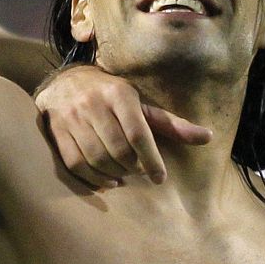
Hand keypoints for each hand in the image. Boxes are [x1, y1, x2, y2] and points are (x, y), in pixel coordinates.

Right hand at [34, 65, 212, 188]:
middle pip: (118, 150)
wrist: (65, 82)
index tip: (160, 178)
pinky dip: (93, 179)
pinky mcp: (56, 130)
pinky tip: (107, 181)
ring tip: (124, 175)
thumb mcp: (140, 104)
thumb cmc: (111, 96)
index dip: (151, 159)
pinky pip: (75, 164)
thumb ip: (171, 124)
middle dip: (133, 167)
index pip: (138, 133)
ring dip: (115, 174)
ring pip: (97, 158)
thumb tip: (208, 137)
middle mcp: (94, 102)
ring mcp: (72, 117)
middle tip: (140, 171)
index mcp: (119, 94)